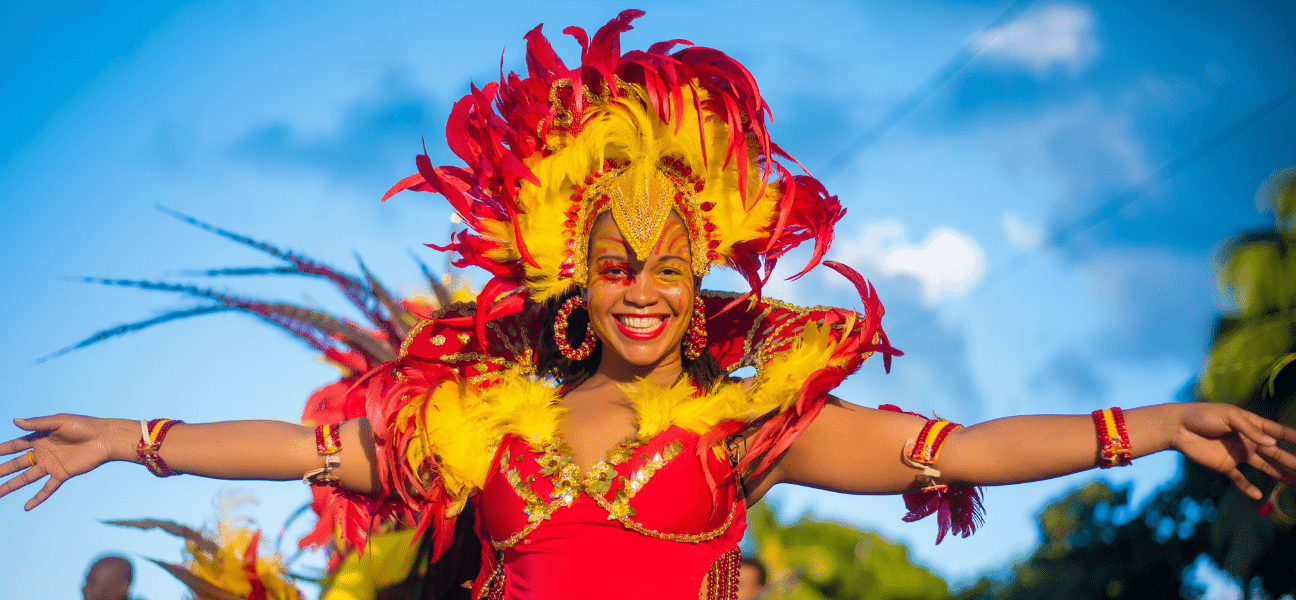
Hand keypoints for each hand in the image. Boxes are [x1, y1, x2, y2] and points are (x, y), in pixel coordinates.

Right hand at [0, 415, 133, 510]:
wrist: (106, 438)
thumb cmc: (84, 425)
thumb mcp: (59, 421)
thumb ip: (37, 424)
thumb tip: (14, 421)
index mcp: (40, 438)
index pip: (15, 445)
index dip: (2, 450)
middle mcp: (43, 452)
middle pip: (17, 464)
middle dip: (2, 470)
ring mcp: (52, 464)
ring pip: (27, 478)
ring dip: (11, 485)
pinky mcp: (62, 474)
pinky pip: (47, 488)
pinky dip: (38, 498)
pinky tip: (27, 507)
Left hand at [1171, 403, 1295, 499]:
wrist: (1178, 427)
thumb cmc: (1203, 415)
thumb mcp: (1229, 417)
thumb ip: (1250, 430)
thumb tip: (1273, 443)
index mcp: (1251, 424)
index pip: (1278, 432)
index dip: (1293, 436)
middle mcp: (1248, 441)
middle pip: (1276, 452)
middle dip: (1292, 460)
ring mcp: (1238, 454)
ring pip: (1265, 467)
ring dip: (1280, 475)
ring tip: (1295, 483)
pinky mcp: (1225, 466)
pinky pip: (1240, 479)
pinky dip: (1248, 488)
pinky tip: (1260, 496)